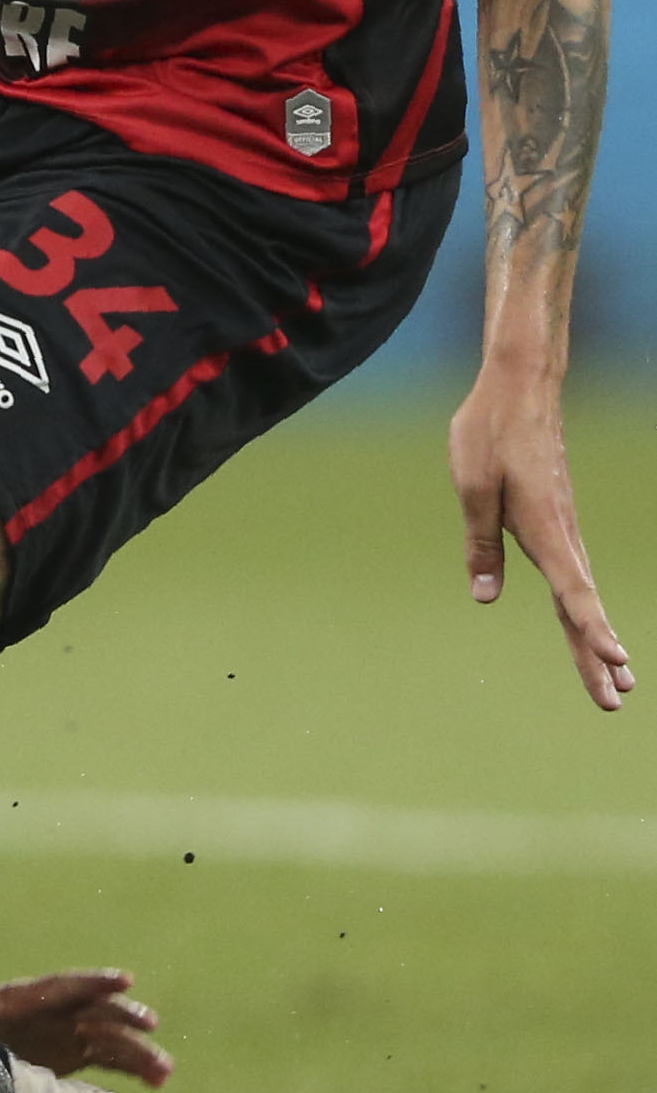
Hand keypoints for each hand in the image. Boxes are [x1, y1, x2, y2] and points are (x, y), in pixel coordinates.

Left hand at [0, 968, 170, 1087]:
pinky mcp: (74, 1054)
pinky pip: (109, 1059)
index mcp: (19, 1000)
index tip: (124, 982)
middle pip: (93, 1013)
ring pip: (109, 1039)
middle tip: (150, 1025)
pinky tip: (157, 1080)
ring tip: (165, 1070)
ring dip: (138, 1052)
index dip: (92, 983)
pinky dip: (133, 1069)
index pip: (62, 987)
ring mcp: (66, 1033)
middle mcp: (51, 1013)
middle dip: (123, 1018)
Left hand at [450, 363, 630, 709]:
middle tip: (615, 702)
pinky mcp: (557, 524)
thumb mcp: (472, 488)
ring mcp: (564, 531)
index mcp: (546, 529)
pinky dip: (585, 610)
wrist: (518, 390)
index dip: (593, 630)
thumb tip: (485, 597)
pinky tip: (588, 631)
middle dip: (597, 657)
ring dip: (596, 641)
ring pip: (582, 597)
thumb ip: (481, 544)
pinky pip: (574, 577)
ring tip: (618, 682)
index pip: (575, 592)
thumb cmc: (489, 434)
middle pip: (583, 608)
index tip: (614, 661)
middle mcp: (563, 535)